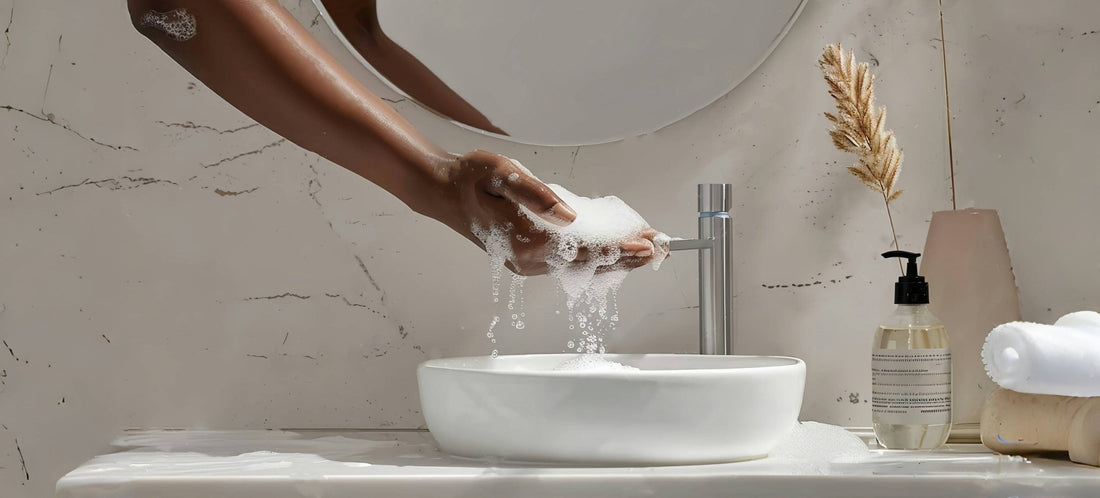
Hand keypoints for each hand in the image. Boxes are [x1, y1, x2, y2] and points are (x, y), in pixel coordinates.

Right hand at [425, 150, 662, 275]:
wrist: (442, 192)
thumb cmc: (470, 179)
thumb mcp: (502, 174)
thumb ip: (536, 194)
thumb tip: (570, 215)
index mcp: (525, 244)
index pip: (584, 251)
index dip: (619, 248)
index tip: (647, 244)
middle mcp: (528, 262)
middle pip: (588, 265)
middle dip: (627, 257)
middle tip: (662, 249)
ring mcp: (528, 265)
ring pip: (581, 267)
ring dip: (615, 259)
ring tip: (648, 250)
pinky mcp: (528, 260)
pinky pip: (570, 263)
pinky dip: (596, 257)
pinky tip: (615, 250)